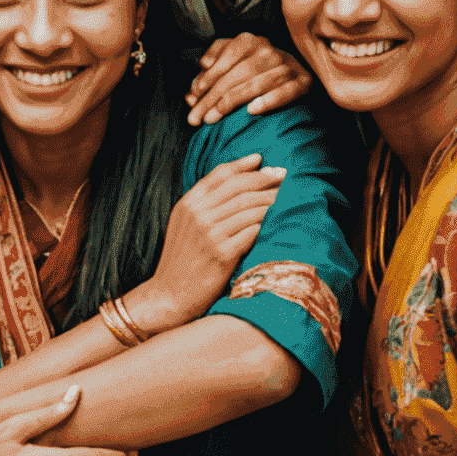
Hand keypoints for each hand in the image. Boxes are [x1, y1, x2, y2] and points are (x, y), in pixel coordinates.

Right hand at [128, 155, 285, 330]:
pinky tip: (277, 223)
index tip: (262, 160)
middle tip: (284, 178)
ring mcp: (209, 234)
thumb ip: (203, 205)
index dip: (243, 165)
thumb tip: (234, 186)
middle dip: (265, 179)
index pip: (220, 175)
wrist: (169, 295)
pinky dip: (266, 224)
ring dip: (272, 201)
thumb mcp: (183, 225)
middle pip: (239, 187)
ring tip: (287, 199)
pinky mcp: (222, 254)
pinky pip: (252, 231)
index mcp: (188, 204)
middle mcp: (198, 215)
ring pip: (250, 207)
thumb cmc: (181, 260)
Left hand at [188, 35, 311, 125]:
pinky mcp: (303, 83)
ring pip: (256, 84)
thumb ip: (209, 75)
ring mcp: (288, 66)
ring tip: (213, 118)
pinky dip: (267, 101)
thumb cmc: (255, 72)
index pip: (226, 57)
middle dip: (213, 96)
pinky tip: (251, 111)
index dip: (209, 76)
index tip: (195, 94)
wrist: (296, 76)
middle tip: (197, 117)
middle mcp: (269, 51)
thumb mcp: (231, 65)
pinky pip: (285, 92)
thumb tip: (191, 93)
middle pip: (237, 74)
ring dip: (232, 102)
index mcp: (250, 41)